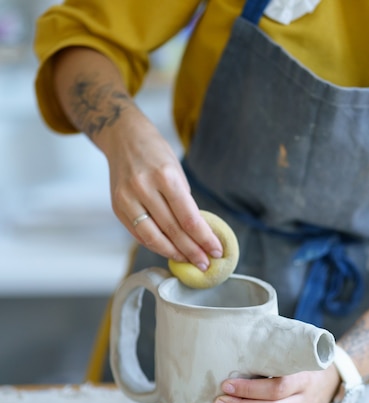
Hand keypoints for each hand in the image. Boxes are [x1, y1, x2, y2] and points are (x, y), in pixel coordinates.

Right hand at [104, 106, 222, 267]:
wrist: (123, 137)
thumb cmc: (155, 153)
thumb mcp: (176, 170)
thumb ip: (183, 201)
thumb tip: (197, 234)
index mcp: (165, 176)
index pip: (189, 218)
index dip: (204, 238)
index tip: (216, 251)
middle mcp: (144, 188)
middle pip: (173, 230)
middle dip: (192, 251)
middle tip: (205, 264)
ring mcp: (127, 199)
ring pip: (153, 237)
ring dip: (174, 253)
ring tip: (188, 261)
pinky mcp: (117, 207)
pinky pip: (139, 234)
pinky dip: (155, 245)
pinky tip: (169, 250)